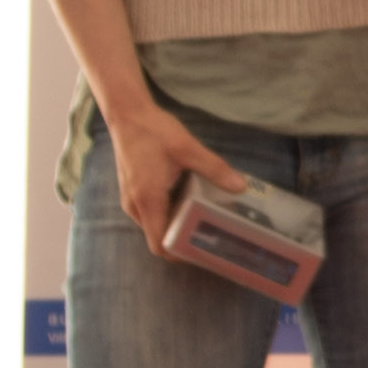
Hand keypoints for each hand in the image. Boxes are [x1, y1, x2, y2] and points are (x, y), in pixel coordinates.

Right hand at [106, 97, 246, 250]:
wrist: (127, 113)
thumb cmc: (154, 131)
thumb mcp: (188, 149)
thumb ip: (214, 169)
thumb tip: (240, 187)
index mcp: (148, 200)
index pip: (159, 244)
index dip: (180, 253)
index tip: (203, 250)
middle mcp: (135, 206)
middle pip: (158, 237)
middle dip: (182, 240)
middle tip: (211, 234)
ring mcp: (130, 199)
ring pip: (154, 225)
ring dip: (175, 224)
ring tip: (202, 217)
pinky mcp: (131, 191)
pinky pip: (150, 213)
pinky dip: (166, 213)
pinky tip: (186, 200)